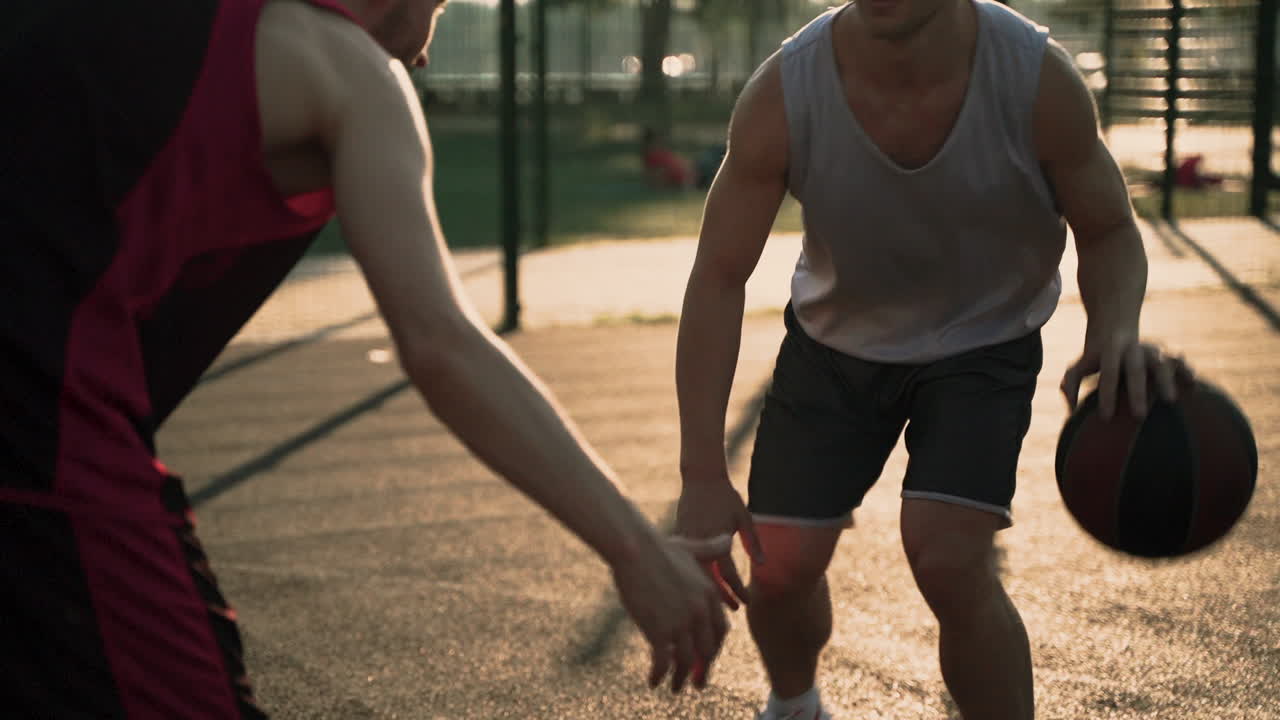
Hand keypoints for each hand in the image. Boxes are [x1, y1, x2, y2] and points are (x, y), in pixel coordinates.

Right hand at [610, 533, 728, 692]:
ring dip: (682, 678)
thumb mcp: (692, 548)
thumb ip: (712, 549)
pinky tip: (653, 682)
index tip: (706, 657)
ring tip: (675, 687)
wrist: (634, 549)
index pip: (719, 631)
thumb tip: (729, 539)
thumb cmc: (658, 547)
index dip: (713, 647)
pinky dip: (659, 675)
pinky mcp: (660, 631)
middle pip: (708, 649)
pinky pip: (663, 662)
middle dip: (703, 668)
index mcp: (709, 594)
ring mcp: (681, 622)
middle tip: (697, 681)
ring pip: (687, 661)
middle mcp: (700, 611)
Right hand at [674, 468, 765, 611]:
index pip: (730, 575)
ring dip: (706, 589)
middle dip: (722, 597)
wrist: (700, 477)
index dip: (739, 591)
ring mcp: (688, 540)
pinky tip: (697, 583)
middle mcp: (702, 543)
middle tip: (734, 610)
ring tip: (716, 601)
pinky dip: (691, 574)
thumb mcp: (743, 517)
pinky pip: (685, 561)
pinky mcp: (679, 536)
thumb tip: (762, 564)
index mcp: (719, 540)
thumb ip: (752, 541)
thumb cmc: (725, 496)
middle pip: (710, 581)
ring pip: (695, 574)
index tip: (747, 601)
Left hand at [1061, 330, 1194, 419]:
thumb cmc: (1096, 359)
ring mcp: (1153, 351)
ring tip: (1170, 401)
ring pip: (1161, 364)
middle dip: (1137, 391)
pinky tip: (1192, 387)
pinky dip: (1186, 372)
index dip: (1107, 394)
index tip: (1106, 417)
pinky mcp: (1168, 355)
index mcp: (1111, 351)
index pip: (1108, 373)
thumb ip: (1071, 383)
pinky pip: (1180, 363)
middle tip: (1139, 416)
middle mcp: (1133, 349)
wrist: (1116, 332)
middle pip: (1135, 369)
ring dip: (1166, 381)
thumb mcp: (1079, 366)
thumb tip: (1071, 408)